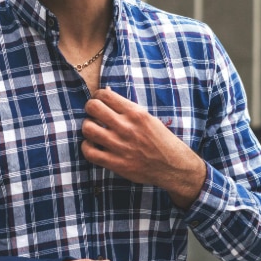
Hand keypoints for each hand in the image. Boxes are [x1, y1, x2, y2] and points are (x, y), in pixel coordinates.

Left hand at [81, 87, 206, 207]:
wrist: (173, 166)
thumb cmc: (162, 141)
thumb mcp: (149, 119)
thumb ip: (128, 109)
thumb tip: (107, 94)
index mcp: (136, 113)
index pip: (105, 95)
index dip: (98, 97)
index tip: (100, 102)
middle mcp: (127, 127)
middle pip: (93, 108)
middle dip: (90, 109)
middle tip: (94, 115)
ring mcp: (120, 146)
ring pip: (88, 129)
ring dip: (88, 127)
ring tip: (94, 130)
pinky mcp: (116, 163)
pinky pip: (89, 152)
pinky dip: (87, 147)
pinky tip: (94, 146)